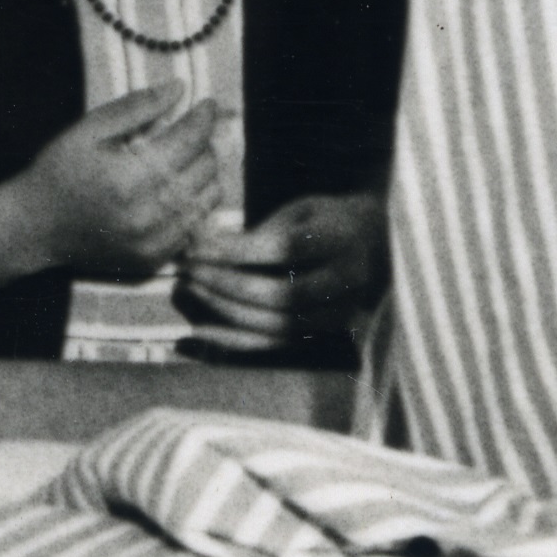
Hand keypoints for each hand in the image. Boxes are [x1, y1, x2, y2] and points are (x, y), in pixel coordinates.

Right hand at [16, 81, 230, 278]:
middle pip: (205, 168)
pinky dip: (193, 205)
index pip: (190, 140)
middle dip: (204, 144)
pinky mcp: (154, 258)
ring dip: (204, 174)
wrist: (35, 227)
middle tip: (190, 133)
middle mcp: (149, 213)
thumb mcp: (88, 129)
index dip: (204, 117)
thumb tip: (179, 88)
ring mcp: (154, 240)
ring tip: (185, 161)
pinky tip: (175, 192)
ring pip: (207, 199)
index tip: (207, 104)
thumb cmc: (59, 171)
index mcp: (131, 176)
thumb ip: (137, 107)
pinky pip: (194, 227)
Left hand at [179, 190, 386, 351]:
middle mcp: (347, 281)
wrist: (369, 248)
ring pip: (278, 325)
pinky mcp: (321, 335)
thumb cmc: (323, 223)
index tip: (197, 245)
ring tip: (189, 292)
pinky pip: (273, 346)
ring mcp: (337, 314)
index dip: (238, 250)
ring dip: (225, 311)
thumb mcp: (299, 211)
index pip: (286, 249)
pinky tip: (200, 330)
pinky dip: (234, 342)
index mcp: (342, 240)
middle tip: (188, 271)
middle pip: (283, 293)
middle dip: (227, 284)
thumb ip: (264, 230)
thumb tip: (205, 248)